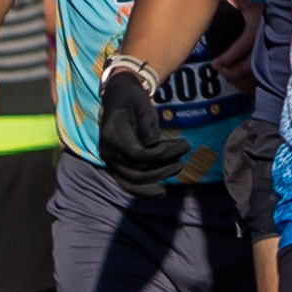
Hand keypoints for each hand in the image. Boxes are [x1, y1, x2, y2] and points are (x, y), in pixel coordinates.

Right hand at [96, 67, 192, 188]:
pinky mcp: (114, 166)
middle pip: (137, 170)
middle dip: (164, 167)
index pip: (139, 154)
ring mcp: (109, 161)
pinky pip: (128, 183)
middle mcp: (107, 151)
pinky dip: (144, 190)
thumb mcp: (141, 103)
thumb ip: (147, 123)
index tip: (184, 145)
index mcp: (112, 135)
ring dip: (158, 177)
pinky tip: (161, 193)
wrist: (117, 98)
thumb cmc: (132, 99)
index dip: (163, 153)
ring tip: (178, 167)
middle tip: (183, 158)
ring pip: (133, 180)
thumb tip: (153, 144)